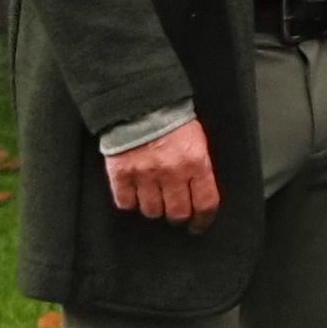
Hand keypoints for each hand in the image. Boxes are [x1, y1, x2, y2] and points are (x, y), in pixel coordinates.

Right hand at [101, 122, 219, 226]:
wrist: (141, 102)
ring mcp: (145, 174)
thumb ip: (199, 168)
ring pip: (151, 211)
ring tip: (154, 199)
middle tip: (175, 212)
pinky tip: (134, 194)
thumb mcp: (197, 142)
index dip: (203, 220)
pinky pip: (126, 203)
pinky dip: (130, 202)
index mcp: (196, 163)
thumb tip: (200, 195)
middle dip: (178, 216)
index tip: (199, 225)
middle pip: (177, 212)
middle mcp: (172, 172)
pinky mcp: (121, 174)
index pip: (205, 203)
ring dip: (154, 209)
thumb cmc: (172, 121)